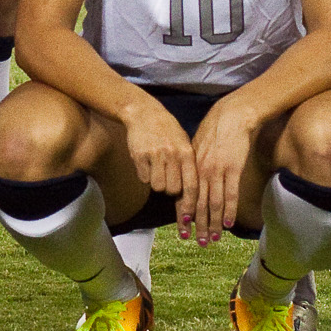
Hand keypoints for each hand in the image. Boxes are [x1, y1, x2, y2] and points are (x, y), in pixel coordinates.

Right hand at [120, 91, 194, 207]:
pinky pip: (143, 178)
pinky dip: (144, 175)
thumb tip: (192, 194)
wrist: (144, 113)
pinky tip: (146, 162)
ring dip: (157, 183)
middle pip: (173, 190)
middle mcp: (172, 154)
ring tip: (157, 169)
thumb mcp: (184, 144)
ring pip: (157, 186)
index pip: (191, 185)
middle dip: (170, 190)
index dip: (191, 204)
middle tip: (168, 179)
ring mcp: (155, 155)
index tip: (189, 217)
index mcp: (186, 153)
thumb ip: (188, 166)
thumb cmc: (168, 131)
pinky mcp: (139, 155)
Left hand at [182, 96, 257, 245]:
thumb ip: (193, 165)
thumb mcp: (197, 146)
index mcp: (191, 167)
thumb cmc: (214, 130)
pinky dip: (228, 211)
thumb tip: (190, 181)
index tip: (183, 231)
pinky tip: (227, 224)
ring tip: (211, 239)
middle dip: (197, 225)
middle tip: (197, 242)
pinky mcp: (232, 169)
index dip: (183, 215)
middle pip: (197, 204)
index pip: (184, 196)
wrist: (231, 116)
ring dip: (212, 223)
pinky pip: (230, 194)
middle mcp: (201, 172)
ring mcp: (217, 171)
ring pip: (213, 203)